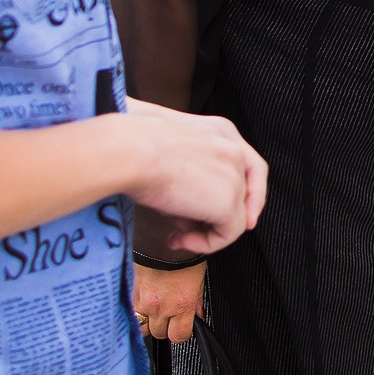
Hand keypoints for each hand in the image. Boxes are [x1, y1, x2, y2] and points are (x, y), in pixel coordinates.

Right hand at [119, 106, 266, 256]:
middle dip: (221, 217)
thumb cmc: (129, 142)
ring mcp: (234, 176)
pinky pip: (228, 234)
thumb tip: (179, 189)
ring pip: (236, 216)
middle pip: (245, 192)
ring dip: (206, 232)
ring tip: (176, 235)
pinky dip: (206, 244)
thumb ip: (183, 159)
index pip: (246, 164)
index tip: (221, 213)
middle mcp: (234, 149)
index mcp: (221, 130)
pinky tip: (179, 240)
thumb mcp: (164, 140)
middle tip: (192, 232)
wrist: (127, 150)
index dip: (243, 193)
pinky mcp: (227, 202)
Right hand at [134, 261, 205, 341]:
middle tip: (167, 315)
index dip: (180, 333)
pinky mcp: (130, 292)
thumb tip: (199, 314)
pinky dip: (135, 310)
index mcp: (181, 304)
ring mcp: (143, 300)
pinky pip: (130, 311)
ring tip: (153, 310)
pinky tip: (142, 301)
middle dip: (164, 327)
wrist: (161, 236)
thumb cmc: (182, 253)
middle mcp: (161, 306)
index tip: (180, 328)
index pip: (179, 336)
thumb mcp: (198, 277)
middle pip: (159, 334)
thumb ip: (197, 300)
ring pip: (141, 327)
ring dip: (147, 321)